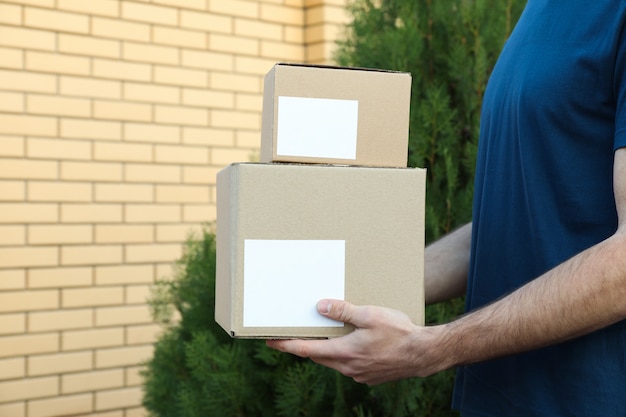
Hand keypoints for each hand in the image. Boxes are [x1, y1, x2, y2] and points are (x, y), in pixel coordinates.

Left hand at [266, 299, 449, 384]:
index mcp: (344, 352)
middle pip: (317, 356)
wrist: (424, 354)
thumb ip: (343, 311)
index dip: (286, 345)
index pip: (306, 349)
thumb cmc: (399, 332)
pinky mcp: (370, 376)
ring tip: (324, 335)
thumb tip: (320, 306)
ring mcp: (359, 374)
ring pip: (333, 362)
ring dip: (326, 350)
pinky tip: (351, 343)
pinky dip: (343, 355)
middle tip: (294, 334)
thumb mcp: (370, 315)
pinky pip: (348, 365)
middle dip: (304, 346)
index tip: (271, 341)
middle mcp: (348, 367)